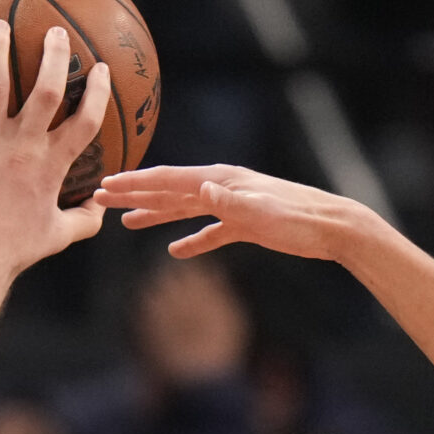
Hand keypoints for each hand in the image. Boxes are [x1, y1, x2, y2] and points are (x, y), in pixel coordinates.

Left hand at [0, 20, 110, 285]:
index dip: (97, 92)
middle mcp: (23, 146)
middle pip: (46, 89)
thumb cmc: (14, 252)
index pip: (86, 120)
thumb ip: (83, 220)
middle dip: (54, 55)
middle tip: (55, 32)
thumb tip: (100, 210)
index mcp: (51, 164)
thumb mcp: (56, 236)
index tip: (100, 69)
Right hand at [94, 165, 379, 263]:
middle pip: (170, 191)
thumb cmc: (301, 219)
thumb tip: (201, 186)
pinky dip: (193, 240)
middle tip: (100, 199)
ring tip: (127, 223)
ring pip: (185, 210)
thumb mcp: (262, 211)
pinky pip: (211, 232)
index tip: (105, 186)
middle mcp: (223, 187)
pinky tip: (177, 253)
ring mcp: (234, 205)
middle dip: (134, 195)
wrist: (333, 228)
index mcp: (221, 180)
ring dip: (156, 215)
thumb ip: (229, 200)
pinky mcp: (247, 225)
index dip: (135, 184)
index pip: (169, 180)